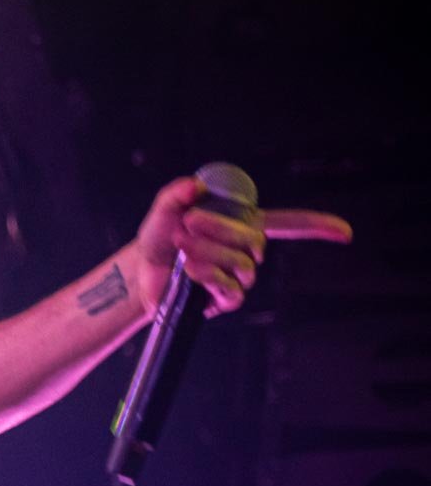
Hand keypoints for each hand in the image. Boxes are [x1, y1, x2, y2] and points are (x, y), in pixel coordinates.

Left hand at [132, 175, 352, 318]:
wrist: (139, 274)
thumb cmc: (158, 240)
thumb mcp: (163, 212)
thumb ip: (176, 195)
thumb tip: (194, 186)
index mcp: (241, 225)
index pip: (289, 223)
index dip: (317, 226)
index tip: (345, 232)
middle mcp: (245, 252)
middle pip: (255, 240)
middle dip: (221, 228)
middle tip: (187, 223)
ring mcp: (237, 277)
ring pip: (241, 264)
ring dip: (208, 252)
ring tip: (181, 247)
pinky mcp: (224, 300)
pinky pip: (232, 290)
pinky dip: (210, 276)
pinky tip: (190, 270)